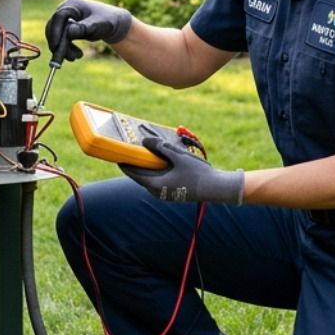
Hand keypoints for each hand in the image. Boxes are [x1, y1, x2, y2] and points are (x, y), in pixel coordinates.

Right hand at [44, 0, 132, 62]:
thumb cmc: (107, 21)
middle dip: (58, 44)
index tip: (56, 48)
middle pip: (53, 27)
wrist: (113, 24)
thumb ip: (84, 28)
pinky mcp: (66, 28)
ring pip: (56, 36)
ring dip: (62, 49)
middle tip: (62, 59)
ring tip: (76, 57)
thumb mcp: (98, 24)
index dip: (55, 32)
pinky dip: (65, 49)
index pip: (58, 17)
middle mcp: (65, 10)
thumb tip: (68, 32)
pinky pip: (60, 40)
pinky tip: (76, 55)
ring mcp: (65, 19)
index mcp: (72, 5)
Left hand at [119, 135, 244, 204]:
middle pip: (140, 175)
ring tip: (144, 151)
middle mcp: (156, 191)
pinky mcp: (171, 192)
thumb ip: (160, 148)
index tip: (117, 151)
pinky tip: (160, 159)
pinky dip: (156, 169)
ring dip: (146, 165)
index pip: (133, 172)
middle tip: (130, 147)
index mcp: (155, 185)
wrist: (217, 188)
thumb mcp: (178, 156)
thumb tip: (144, 141)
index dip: (124, 161)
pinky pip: (158, 179)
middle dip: (136, 161)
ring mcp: (164, 193)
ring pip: (149, 177)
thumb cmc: (197, 173)